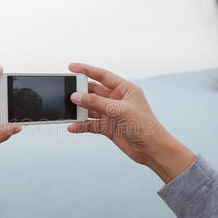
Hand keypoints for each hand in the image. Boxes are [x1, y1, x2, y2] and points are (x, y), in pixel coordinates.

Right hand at [67, 63, 194, 183]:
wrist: (152, 149)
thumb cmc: (143, 126)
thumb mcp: (119, 110)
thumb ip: (96, 103)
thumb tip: (76, 97)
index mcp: (124, 89)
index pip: (102, 75)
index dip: (86, 70)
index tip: (71, 67)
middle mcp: (117, 99)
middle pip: (94, 92)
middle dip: (80, 92)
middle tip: (65, 92)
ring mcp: (111, 114)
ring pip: (90, 108)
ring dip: (79, 110)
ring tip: (66, 111)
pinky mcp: (108, 127)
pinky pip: (90, 124)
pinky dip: (81, 125)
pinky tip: (73, 127)